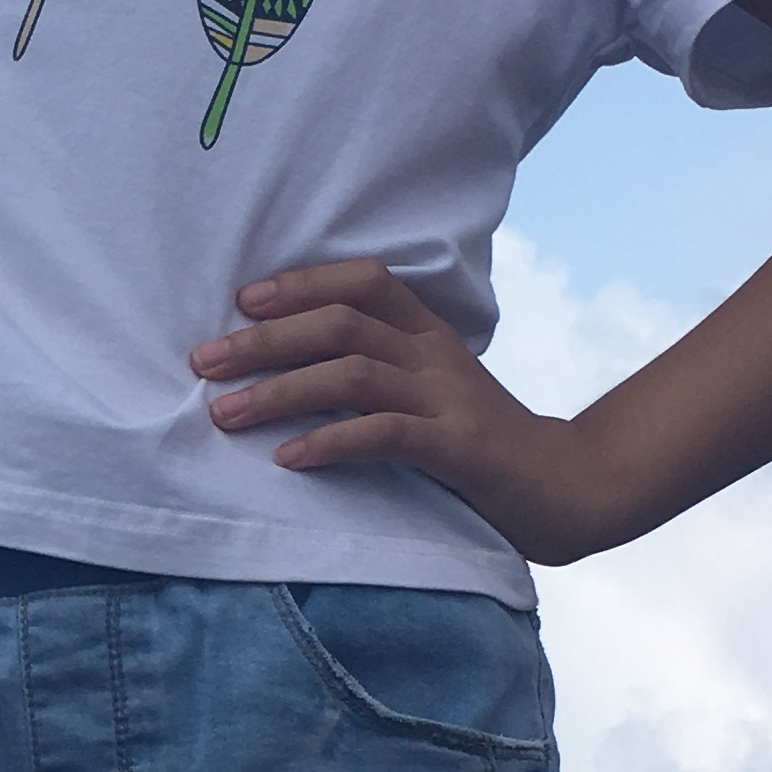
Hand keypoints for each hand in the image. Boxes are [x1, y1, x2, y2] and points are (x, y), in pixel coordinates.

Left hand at [192, 259, 621, 563]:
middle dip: (265, 341)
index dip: (302, 284)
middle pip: (342, 324)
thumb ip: (379, 372)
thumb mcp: (432, 392)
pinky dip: (330, 441)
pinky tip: (288, 458)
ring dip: (280, 391)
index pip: (363, 282)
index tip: (242, 301)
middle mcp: (435, 355)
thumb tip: (290, 369)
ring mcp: (449, 399)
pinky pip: (385, 435)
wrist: (567, 489)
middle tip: (204, 362)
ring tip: (224, 414)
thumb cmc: (480, 445)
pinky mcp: (458, 449)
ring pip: (353, 374)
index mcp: (429, 333)